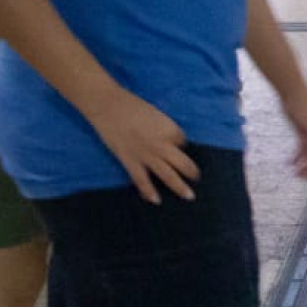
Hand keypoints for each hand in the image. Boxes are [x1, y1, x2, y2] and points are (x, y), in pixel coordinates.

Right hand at [87, 89, 198, 203]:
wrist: (109, 106)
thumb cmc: (132, 105)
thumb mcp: (155, 115)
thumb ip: (163, 129)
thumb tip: (169, 141)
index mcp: (170, 130)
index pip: (182, 141)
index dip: (179, 144)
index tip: (177, 146)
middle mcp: (162, 145)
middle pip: (183, 163)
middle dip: (191, 172)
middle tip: (197, 178)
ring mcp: (147, 155)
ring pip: (167, 175)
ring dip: (179, 187)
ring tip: (189, 196)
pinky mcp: (130, 161)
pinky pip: (142, 180)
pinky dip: (149, 192)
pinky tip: (156, 201)